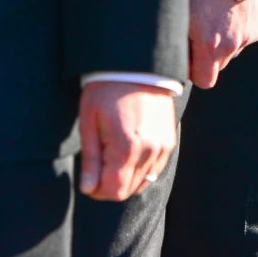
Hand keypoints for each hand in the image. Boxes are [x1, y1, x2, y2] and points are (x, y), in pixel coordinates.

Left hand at [76, 82, 177, 201]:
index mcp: (126, 147)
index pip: (114, 192)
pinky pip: (155, 169)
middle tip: (98, 165)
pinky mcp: (170, 140)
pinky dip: (141, 168)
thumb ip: (91, 159)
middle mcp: (149, 150)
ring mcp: (163, 146)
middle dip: (110, 185)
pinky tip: (129, 151)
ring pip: (143, 182)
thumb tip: (88, 189)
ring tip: (113, 154)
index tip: (89, 178)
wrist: (136, 64)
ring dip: (126, 177)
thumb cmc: (106, 90)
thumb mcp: (90, 121)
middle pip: (128, 190)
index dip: (98, 191)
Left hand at [188, 0, 257, 89]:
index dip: (194, 72)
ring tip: (215, 14)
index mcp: (210, 45)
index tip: (189, 56)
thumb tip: (171, 55)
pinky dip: (237, 28)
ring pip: (233, 50)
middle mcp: (231, 45)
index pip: (204, 80)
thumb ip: (180, 39)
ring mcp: (248, 35)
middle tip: (200, 31)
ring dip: (224, 41)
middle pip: (219, 66)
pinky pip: (245, 36)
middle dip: (209, 55)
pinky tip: (229, 8)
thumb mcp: (181, 9)